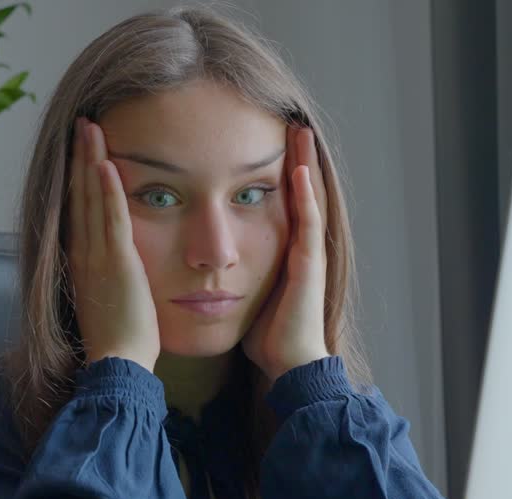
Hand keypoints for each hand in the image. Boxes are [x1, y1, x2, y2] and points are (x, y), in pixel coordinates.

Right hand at [67, 117, 159, 371]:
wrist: (116, 366)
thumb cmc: (119, 344)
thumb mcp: (108, 303)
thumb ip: (109, 278)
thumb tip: (115, 268)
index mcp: (80, 263)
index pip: (77, 210)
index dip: (77, 177)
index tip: (80, 150)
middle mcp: (82, 254)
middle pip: (78, 195)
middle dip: (79, 157)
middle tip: (82, 123)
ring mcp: (97, 256)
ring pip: (91, 199)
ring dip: (90, 160)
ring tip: (90, 127)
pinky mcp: (117, 263)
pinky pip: (112, 218)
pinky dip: (108, 189)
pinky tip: (106, 162)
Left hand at [241, 125, 329, 382]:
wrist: (287, 363)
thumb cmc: (266, 335)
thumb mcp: (243, 293)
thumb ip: (230, 274)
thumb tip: (202, 265)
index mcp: (283, 250)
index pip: (280, 201)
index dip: (274, 172)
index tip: (265, 142)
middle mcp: (299, 247)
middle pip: (298, 191)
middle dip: (295, 157)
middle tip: (290, 121)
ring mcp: (307, 254)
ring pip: (308, 198)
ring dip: (305, 164)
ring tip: (300, 131)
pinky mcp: (309, 265)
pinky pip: (309, 223)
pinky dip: (305, 196)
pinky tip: (300, 170)